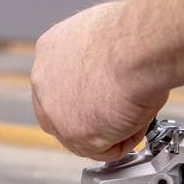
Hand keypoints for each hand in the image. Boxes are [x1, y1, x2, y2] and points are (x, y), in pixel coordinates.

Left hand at [31, 1, 169, 159]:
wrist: (137, 47)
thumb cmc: (133, 35)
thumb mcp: (105, 34)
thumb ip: (97, 58)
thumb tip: (111, 70)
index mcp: (50, 50)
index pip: (59, 84)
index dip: (87, 95)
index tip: (107, 96)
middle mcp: (44, 81)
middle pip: (63, 114)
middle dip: (93, 119)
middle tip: (121, 112)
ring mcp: (55, 111)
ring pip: (84, 135)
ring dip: (112, 130)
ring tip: (136, 109)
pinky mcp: (75, 135)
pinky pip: (105, 149)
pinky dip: (126, 140)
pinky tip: (138, 118)